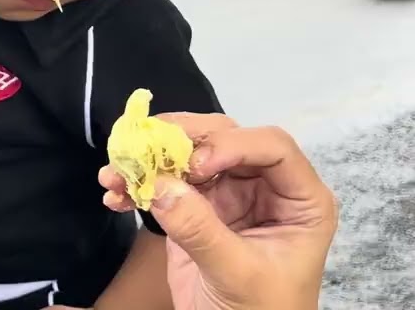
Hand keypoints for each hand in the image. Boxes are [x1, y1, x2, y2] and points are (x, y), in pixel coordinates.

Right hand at [98, 114, 337, 309]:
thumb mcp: (238, 276)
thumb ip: (202, 231)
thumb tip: (161, 185)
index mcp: (299, 200)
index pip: (272, 147)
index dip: (232, 145)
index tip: (194, 168)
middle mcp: (265, 187)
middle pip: (224, 137)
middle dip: (180, 140)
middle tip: (141, 147)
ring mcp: (228, 194)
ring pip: (188, 153)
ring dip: (148, 158)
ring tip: (115, 172)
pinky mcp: (195, 207)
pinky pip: (165, 180)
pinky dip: (138, 183)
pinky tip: (115, 195)